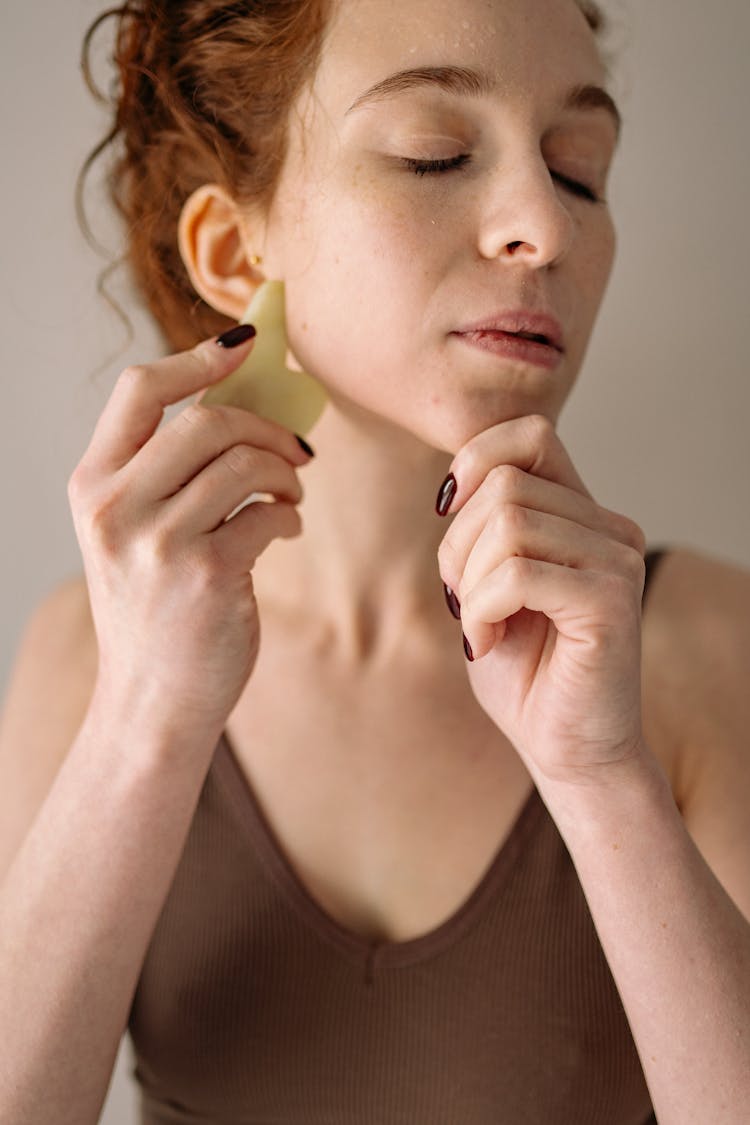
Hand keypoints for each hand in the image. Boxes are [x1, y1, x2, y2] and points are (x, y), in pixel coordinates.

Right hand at [68, 332, 312, 739]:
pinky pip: (267, 515)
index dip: (197, 359)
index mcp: (92, 486)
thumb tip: (236, 403)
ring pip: (244, 463)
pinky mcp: (206, 575)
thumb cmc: (153, 610)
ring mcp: (158, 542)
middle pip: (206, 421)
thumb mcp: (132, 534)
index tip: (244, 348)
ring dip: (284, 473)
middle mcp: (115, 508)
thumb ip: (163, 473)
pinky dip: (288, 517)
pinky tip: (283, 530)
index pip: (139, 390)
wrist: (153, 700)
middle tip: (294, 451)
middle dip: (264, 427)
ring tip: (289, 496)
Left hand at [437, 415, 646, 785]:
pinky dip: (482, 608)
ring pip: (509, 522)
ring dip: (468, 581)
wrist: (566, 751)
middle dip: (457, 545)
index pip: (530, 435)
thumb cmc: (525, 673)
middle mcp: (608, 528)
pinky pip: (518, 572)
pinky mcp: (610, 600)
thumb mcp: (486, 584)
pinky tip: (485, 643)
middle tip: (462, 602)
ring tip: (477, 625)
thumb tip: (455, 483)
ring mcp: (617, 560)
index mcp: (582, 515)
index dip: (475, 460)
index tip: (447, 512)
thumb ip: (483, 528)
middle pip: (505, 483)